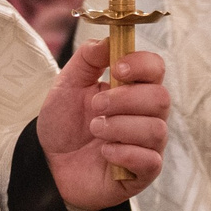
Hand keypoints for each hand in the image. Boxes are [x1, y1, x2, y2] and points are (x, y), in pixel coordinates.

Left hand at [36, 39, 168, 210]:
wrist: (49, 163)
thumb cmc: (64, 123)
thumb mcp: (68, 84)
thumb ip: (88, 58)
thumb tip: (110, 38)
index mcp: (132, 88)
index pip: (156, 68)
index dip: (141, 65)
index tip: (116, 69)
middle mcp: (147, 114)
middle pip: (161, 98)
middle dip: (124, 100)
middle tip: (96, 106)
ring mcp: (148, 144)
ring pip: (156, 129)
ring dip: (119, 127)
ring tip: (95, 130)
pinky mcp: (143, 171)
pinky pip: (150, 160)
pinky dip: (123, 152)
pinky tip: (104, 152)